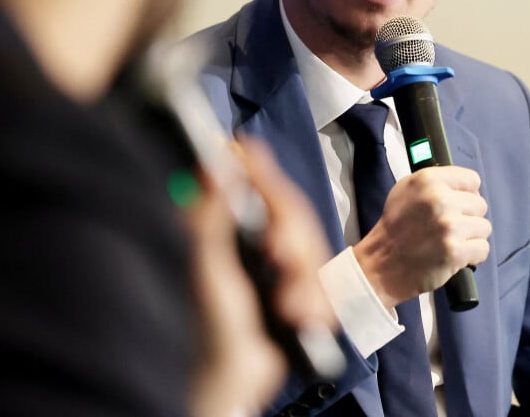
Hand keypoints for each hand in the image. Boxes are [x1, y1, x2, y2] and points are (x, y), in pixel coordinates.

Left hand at [187, 137, 336, 416]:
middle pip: (291, 213)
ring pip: (311, 246)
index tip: (247, 147)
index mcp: (232, 232)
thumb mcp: (208, 268)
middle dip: (292, 237)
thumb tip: (211, 167)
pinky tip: (301, 316)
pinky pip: (321, 279)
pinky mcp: (300, 289)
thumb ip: (212, 216)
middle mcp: (256, 242)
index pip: (254, 188)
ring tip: (291, 306)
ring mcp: (280, 265)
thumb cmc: (212, 328)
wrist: (234, 382)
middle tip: (279, 257)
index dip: (256, 167)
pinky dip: (315, 299)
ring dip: (304, 279)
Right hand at [353, 165, 491, 308]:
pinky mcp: (456, 251)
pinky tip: (456, 254)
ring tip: (451, 240)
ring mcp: (449, 226)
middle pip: (480, 204)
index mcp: (428, 180)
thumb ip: (435, 182)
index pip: (472, 179)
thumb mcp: (406, 189)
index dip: (467, 193)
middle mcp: (440, 199)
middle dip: (468, 216)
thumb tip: (464, 184)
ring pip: (484, 227)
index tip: (458, 203)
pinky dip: (473, 254)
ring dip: (471, 236)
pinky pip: (483, 248)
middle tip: (449, 226)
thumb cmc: (396, 226)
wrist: (383, 262)